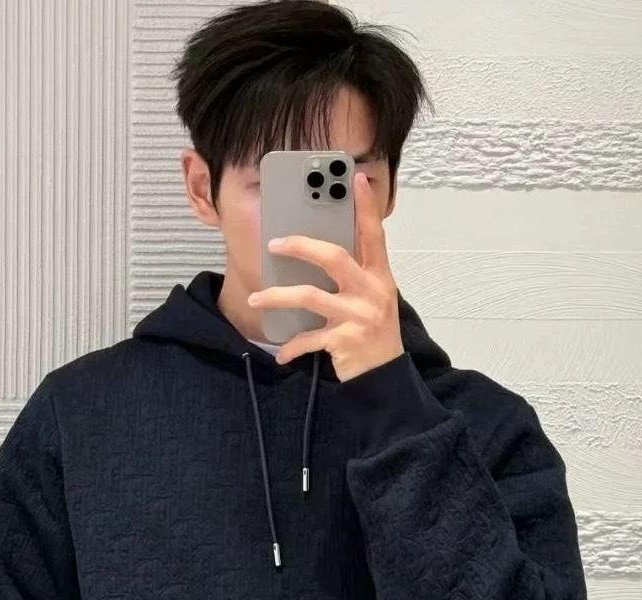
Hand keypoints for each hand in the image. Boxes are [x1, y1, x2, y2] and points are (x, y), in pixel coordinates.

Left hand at [247, 171, 403, 380]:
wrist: (384, 379)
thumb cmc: (373, 334)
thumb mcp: (372, 300)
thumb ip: (354, 277)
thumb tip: (319, 253)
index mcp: (379, 277)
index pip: (374, 234)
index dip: (366, 206)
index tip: (356, 179)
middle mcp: (371, 291)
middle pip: (333, 257)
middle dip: (300, 246)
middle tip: (274, 244)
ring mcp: (358, 316)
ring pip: (310, 296)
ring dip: (277, 297)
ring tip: (256, 300)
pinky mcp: (345, 341)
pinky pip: (308, 338)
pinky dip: (291, 347)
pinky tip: (281, 353)